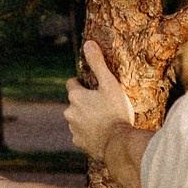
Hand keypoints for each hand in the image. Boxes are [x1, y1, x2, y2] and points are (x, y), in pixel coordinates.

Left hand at [66, 40, 134, 162]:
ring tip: (105, 119)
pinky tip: (103, 133)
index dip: (81, 83)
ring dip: (87, 117)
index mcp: (76, 97)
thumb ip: (98, 64)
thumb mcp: (110, 84)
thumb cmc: (115, 112)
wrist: (118, 144)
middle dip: (85, 102)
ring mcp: (73, 129)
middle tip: (103, 104)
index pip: (71, 83)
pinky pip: (82, 134)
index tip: (92, 86)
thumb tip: (88, 43)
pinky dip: (89, 133)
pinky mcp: (79, 143)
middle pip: (75, 103)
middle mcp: (69, 113)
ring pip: (78, 119)